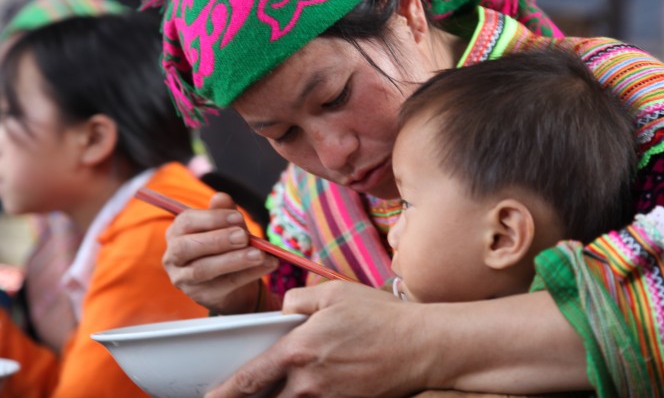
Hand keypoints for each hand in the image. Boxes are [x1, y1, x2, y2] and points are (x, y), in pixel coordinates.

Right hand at [163, 192, 278, 312]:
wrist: (232, 284)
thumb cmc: (225, 247)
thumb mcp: (227, 227)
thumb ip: (224, 213)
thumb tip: (221, 197)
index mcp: (177, 232)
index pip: (187, 221)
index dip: (212, 218)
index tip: (238, 217)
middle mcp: (173, 256)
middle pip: (187, 247)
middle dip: (218, 240)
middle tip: (243, 236)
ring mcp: (184, 279)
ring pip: (204, 269)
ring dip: (234, 260)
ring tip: (259, 254)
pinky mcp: (201, 296)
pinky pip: (225, 284)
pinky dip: (249, 274)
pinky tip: (268, 264)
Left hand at [206, 281, 436, 397]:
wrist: (422, 345)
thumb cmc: (379, 315)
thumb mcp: (334, 292)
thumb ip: (297, 301)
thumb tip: (282, 313)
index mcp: (298, 351)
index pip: (249, 380)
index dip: (223, 393)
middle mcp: (308, 383)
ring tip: (272, 391)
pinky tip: (305, 391)